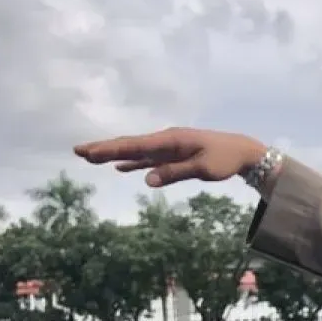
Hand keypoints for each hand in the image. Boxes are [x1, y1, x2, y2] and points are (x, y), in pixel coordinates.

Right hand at [73, 127, 267, 186]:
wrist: (243, 151)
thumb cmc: (225, 159)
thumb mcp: (203, 169)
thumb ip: (175, 173)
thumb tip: (146, 180)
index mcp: (170, 140)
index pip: (135, 146)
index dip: (110, 149)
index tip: (88, 151)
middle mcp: (165, 141)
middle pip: (130, 145)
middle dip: (104, 149)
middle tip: (78, 152)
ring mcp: (168, 148)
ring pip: (136, 151)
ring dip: (115, 155)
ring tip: (91, 157)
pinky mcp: (174, 155)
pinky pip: (149, 158)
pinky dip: (134, 162)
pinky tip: (121, 167)